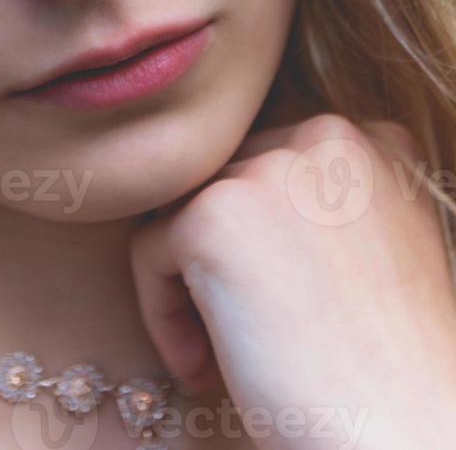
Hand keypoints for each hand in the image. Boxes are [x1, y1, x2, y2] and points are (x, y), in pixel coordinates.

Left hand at [130, 114, 455, 447]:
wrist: (409, 434)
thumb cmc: (386, 360)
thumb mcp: (372, 244)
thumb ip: (311, 196)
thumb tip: (223, 189)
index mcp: (362, 141)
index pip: (263, 163)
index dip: (254, 240)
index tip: (270, 302)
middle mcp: (320, 136)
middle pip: (220, 183)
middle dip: (216, 262)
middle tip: (238, 335)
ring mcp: (268, 170)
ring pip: (179, 211)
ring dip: (186, 286)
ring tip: (217, 354)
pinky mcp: (215, 215)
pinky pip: (148, 251)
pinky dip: (161, 314)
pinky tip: (202, 368)